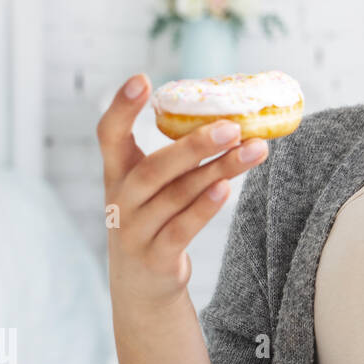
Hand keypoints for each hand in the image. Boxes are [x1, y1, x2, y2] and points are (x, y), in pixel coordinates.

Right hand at [99, 73, 268, 311]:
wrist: (141, 286)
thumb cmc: (155, 220)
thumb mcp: (152, 188)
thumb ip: (178, 157)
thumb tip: (232, 118)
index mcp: (117, 174)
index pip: (108, 135)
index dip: (121, 107)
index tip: (141, 78)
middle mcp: (120, 201)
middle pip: (154, 168)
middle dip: (194, 144)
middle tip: (232, 125)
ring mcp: (134, 232)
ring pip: (177, 195)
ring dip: (219, 170)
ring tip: (254, 149)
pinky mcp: (156, 258)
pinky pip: (182, 229)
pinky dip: (204, 208)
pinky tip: (227, 188)